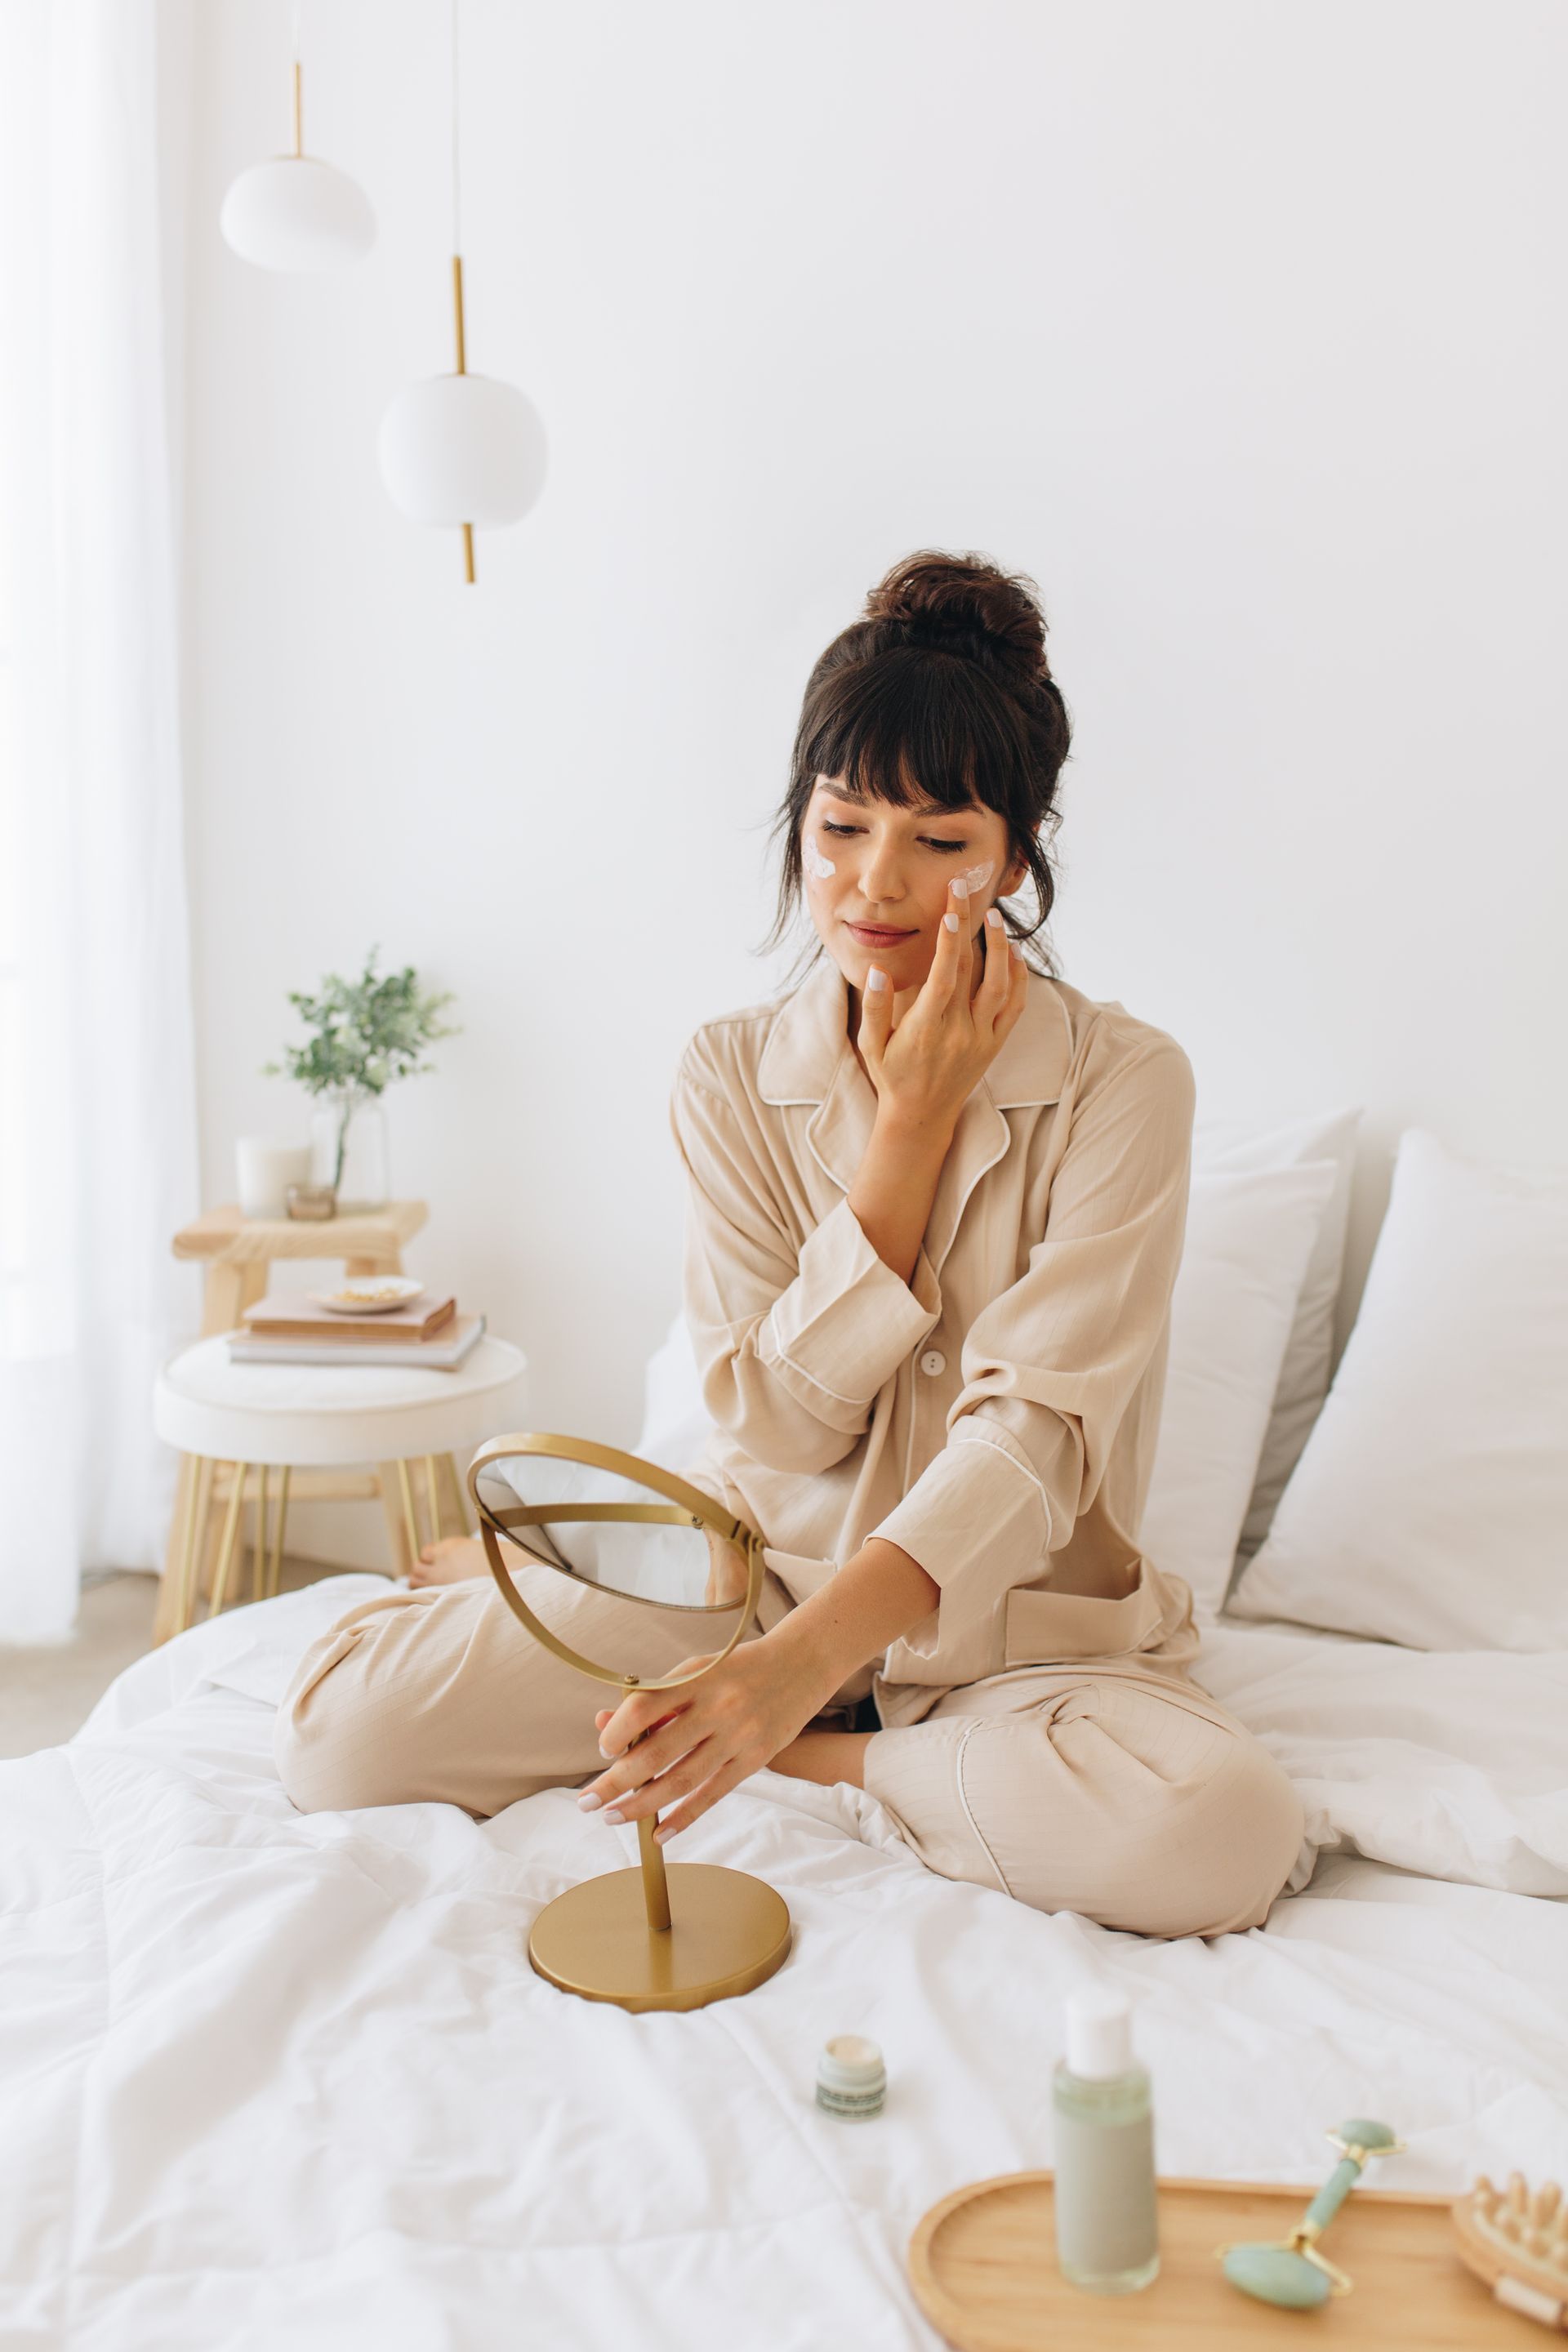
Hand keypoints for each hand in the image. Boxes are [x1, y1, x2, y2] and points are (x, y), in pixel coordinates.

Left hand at [576, 1627, 837, 1843]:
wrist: (802, 1662)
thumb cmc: (738, 1667)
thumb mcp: (698, 1669)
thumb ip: (657, 1698)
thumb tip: (607, 1724)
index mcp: (696, 1678)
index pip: (643, 1708)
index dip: (616, 1732)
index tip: (604, 1750)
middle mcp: (716, 1707)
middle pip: (657, 1754)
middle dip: (616, 1782)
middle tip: (588, 1802)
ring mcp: (738, 1736)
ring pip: (681, 1781)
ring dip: (642, 1805)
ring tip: (614, 1817)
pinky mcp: (756, 1758)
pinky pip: (714, 1794)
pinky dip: (684, 1817)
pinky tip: (659, 1833)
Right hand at [857, 881, 1027, 1133]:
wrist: (922, 1116)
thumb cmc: (892, 1076)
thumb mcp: (871, 1046)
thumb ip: (875, 1008)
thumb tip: (879, 971)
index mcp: (927, 1029)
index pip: (943, 978)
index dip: (949, 943)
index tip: (951, 911)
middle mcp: (959, 1032)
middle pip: (970, 970)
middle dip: (969, 927)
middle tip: (965, 892)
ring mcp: (982, 1038)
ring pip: (1001, 985)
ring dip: (1000, 948)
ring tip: (994, 917)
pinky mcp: (995, 1044)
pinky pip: (1014, 1006)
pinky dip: (1018, 977)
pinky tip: (1012, 952)